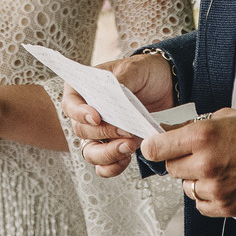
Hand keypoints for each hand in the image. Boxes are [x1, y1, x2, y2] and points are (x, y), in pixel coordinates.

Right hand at [62, 53, 174, 179]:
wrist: (165, 85)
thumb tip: (112, 95)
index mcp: (83, 88)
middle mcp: (86, 113)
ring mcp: (98, 132)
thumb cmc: (144, 72)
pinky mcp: (112, 145)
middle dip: (103, 134)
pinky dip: (113, 166)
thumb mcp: (134, 69)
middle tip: (126, 131)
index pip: (70, 104)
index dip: (80, 114)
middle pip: (81, 131)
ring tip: (129, 147)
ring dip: (108, 154)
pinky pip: (103, 165)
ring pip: (90, 152)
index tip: (97, 118)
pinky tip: (127, 158)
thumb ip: (121, 81)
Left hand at [141, 109, 235, 219]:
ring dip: (196, 180)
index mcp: (203, 137)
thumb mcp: (228, 116)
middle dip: (180, 161)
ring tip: (218, 169)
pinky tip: (223, 183)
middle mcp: (206, 164)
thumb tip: (172, 132)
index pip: (157, 148)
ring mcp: (216, 188)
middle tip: (198, 154)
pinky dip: (208, 197)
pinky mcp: (228, 207)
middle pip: (171, 169)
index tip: (154, 147)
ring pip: (187, 189)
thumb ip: (196, 126)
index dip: (154, 146)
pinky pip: (202, 206)